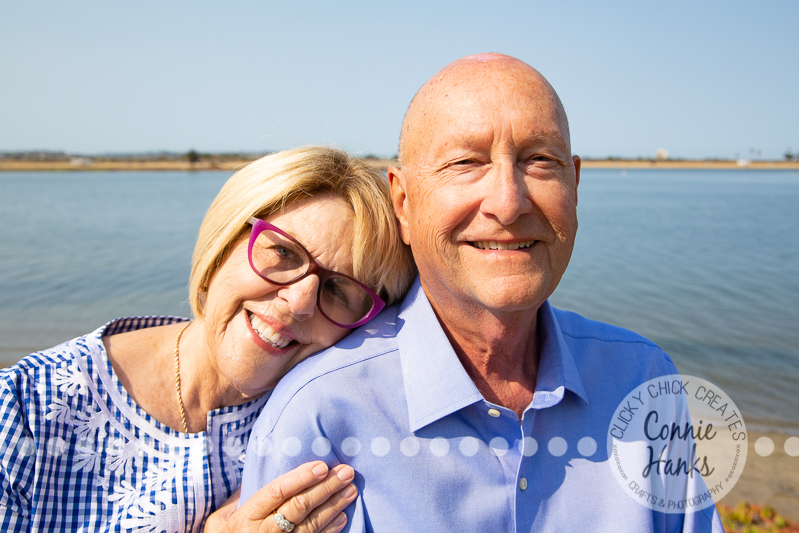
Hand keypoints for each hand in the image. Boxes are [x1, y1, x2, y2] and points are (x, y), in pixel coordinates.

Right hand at [205, 461, 356, 532]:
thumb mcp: (220, 521)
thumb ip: (237, 498)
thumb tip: (257, 471)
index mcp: (247, 517)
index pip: (277, 492)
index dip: (300, 478)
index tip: (321, 466)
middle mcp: (264, 532)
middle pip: (299, 506)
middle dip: (325, 488)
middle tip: (346, 472)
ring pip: (311, 524)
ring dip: (334, 506)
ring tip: (351, 490)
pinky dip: (330, 530)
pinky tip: (343, 517)